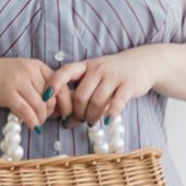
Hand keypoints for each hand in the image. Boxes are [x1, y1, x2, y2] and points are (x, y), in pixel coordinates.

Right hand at [0, 55, 61, 129]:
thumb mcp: (21, 72)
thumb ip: (37, 84)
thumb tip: (55, 106)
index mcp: (36, 65)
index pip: (60, 86)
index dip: (64, 103)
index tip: (61, 113)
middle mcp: (30, 71)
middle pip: (51, 98)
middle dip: (51, 113)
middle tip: (46, 120)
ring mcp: (18, 81)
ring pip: (40, 106)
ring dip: (41, 119)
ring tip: (36, 123)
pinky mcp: (6, 93)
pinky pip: (26, 111)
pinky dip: (32, 122)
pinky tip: (31, 125)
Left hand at [46, 46, 163, 126]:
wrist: (141, 63)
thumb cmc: (111, 75)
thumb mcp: (94, 79)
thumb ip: (80, 96)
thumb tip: (67, 122)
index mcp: (85, 66)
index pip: (65, 72)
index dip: (53, 84)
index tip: (44, 97)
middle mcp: (98, 69)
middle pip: (80, 95)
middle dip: (78, 112)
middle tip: (80, 120)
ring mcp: (114, 76)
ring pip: (97, 101)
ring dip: (92, 116)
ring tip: (92, 121)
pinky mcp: (128, 85)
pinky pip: (116, 102)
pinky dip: (110, 114)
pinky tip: (106, 121)